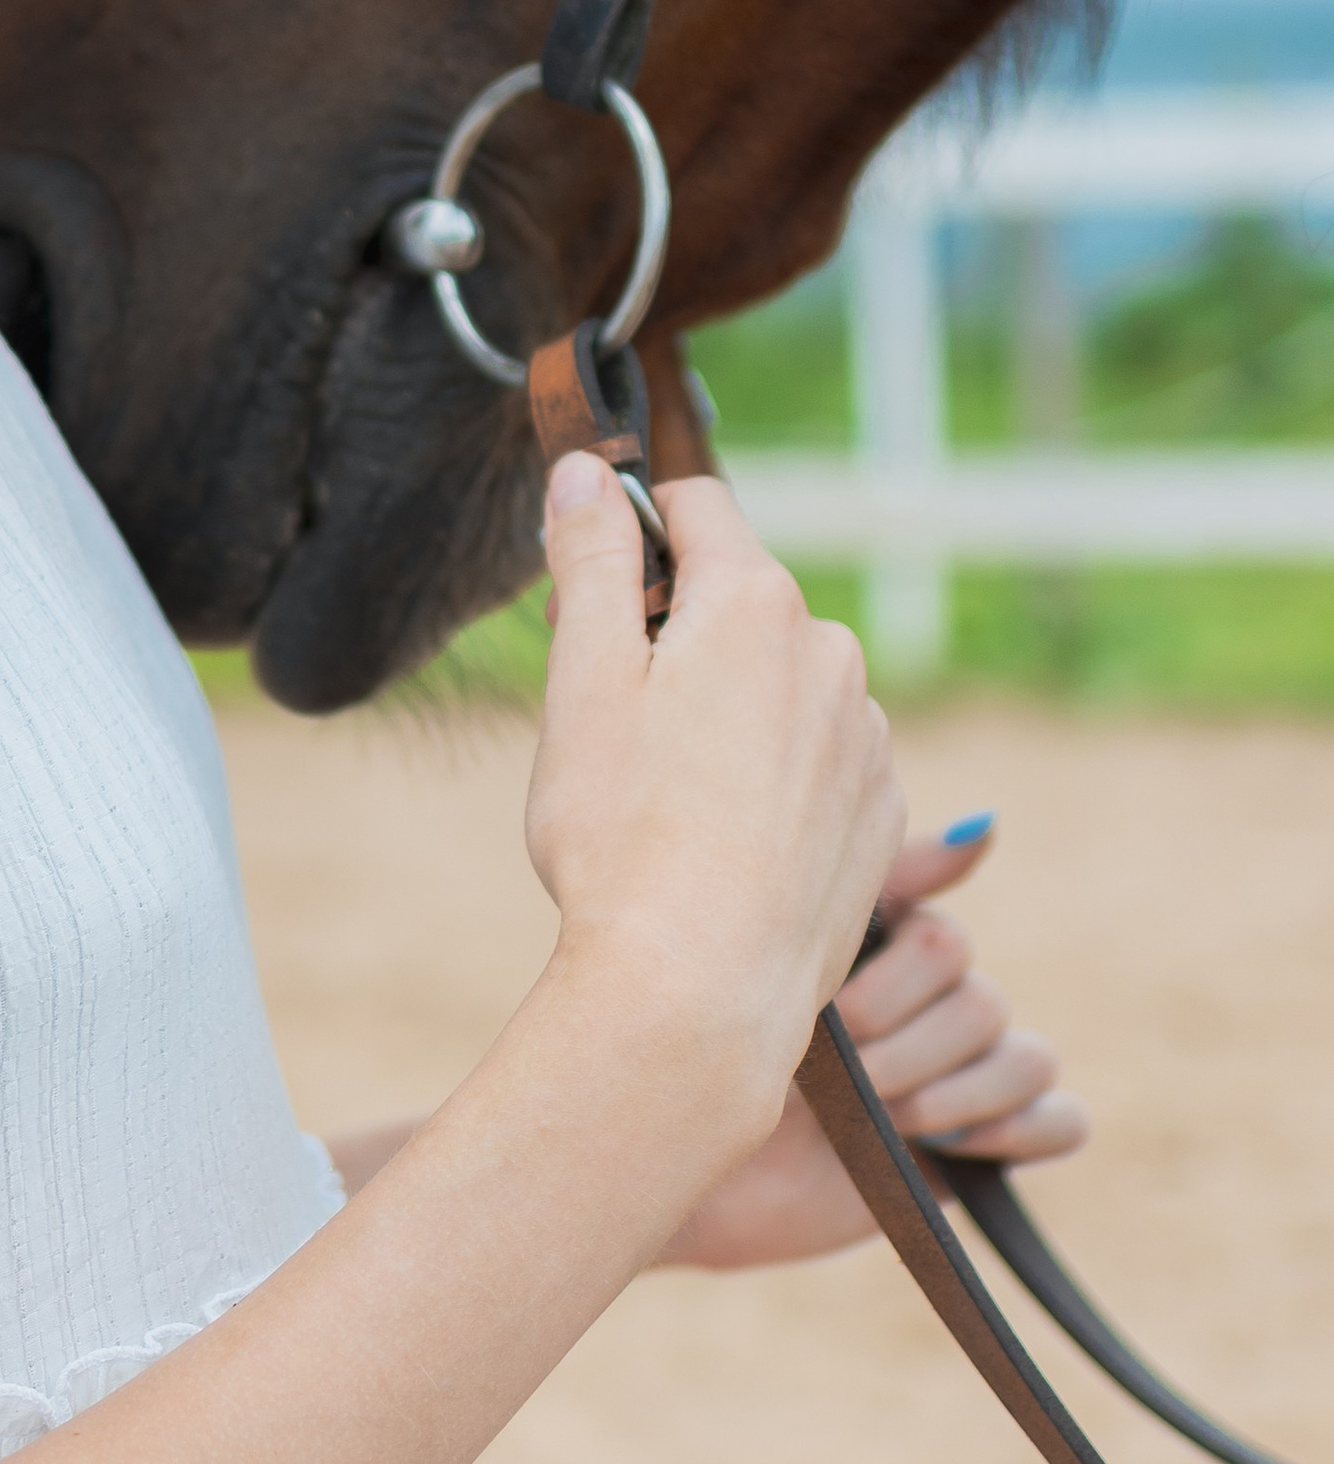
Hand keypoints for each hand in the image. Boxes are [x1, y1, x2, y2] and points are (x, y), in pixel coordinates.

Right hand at [525, 457, 905, 1111]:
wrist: (701, 991)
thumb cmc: (623, 837)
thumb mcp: (583, 679)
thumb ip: (591, 557)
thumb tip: (589, 471)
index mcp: (755, 603)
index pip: (697, 507)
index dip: (632, 536)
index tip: (588, 597)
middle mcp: (832, 654)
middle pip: (739, 602)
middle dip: (676, 634)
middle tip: (609, 722)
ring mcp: (868, 739)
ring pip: (782, 685)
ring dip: (728, 710)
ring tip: (666, 801)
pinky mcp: (881, 817)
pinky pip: (817, 761)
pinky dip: (770, 780)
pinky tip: (721, 844)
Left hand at [661, 822, 1088, 1268]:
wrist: (705, 1169)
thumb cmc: (726, 1056)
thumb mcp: (779, 956)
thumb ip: (870, 889)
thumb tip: (986, 824)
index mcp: (890, 946)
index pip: (941, 943)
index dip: (889, 989)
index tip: (831, 1019)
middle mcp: (938, 1000)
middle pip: (980, 1003)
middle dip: (906, 1050)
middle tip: (846, 1081)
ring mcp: (969, 1068)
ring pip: (1028, 1058)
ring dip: (956, 1094)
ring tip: (890, 1118)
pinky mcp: (991, 1139)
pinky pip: (1063, 1119)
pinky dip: (1024, 1128)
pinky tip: (955, 1144)